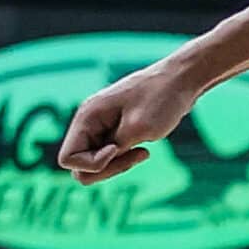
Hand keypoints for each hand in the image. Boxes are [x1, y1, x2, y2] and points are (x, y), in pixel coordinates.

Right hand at [57, 61, 199, 185]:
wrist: (182, 80)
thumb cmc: (162, 99)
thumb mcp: (139, 129)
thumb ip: (116, 150)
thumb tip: (102, 162)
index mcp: (87, 118)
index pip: (67, 159)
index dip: (92, 164)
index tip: (117, 149)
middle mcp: (90, 123)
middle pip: (80, 166)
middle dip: (107, 168)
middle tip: (138, 154)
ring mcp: (103, 128)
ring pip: (97, 163)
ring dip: (119, 165)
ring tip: (143, 153)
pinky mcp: (117, 131)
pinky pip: (111, 157)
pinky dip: (125, 159)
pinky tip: (144, 150)